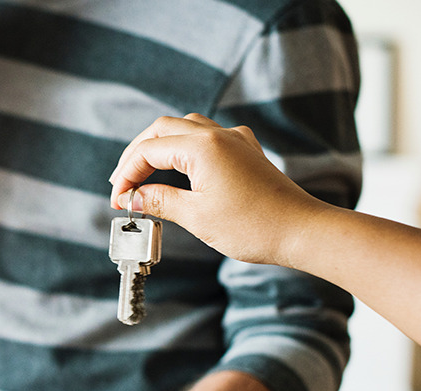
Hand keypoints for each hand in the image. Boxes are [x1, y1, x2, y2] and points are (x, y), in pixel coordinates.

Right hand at [108, 113, 328, 267]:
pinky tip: (180, 168)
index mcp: (202, 146)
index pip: (148, 150)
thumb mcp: (197, 217)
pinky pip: (208, 137)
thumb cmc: (253, 226)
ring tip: (144, 174)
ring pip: (185, 128)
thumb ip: (160, 201)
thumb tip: (134, 197)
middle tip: (122, 184)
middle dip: (137, 155)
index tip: (118, 201)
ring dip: (160, 147)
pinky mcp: (246, 152)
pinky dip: (184, 148)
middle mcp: (218, 135)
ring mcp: (235, 140)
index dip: (127, 175)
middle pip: (162, 129)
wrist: (302, 231)